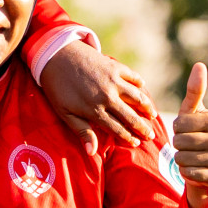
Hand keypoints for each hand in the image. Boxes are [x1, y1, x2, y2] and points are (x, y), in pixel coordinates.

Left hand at [42, 42, 157, 154]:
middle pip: (131, 116)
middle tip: (151, 135)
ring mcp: (113, 80)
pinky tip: (143, 88)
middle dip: (143, 128)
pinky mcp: (114, 66)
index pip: (118, 129)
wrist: (55, 56)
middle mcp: (108, 97)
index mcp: (95, 110)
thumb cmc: (57, 88)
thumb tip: (92, 152)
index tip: (137, 143)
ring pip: (137, 97)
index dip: (129, 138)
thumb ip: (81, 131)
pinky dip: (139, 83)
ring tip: (153, 115)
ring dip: (147, 107)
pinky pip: (132, 76)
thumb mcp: (65, 113)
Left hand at [172, 62, 207, 207]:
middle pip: (179, 142)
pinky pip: (189, 173)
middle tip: (187, 145)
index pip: (179, 124)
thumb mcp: (191, 112)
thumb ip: (194, 91)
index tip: (185, 130)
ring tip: (190, 156)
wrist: (204, 164)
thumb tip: (199, 64)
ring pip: (182, 158)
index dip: (176, 129)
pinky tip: (193, 168)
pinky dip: (185, 172)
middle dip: (177, 145)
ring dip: (180, 159)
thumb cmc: (194, 132)